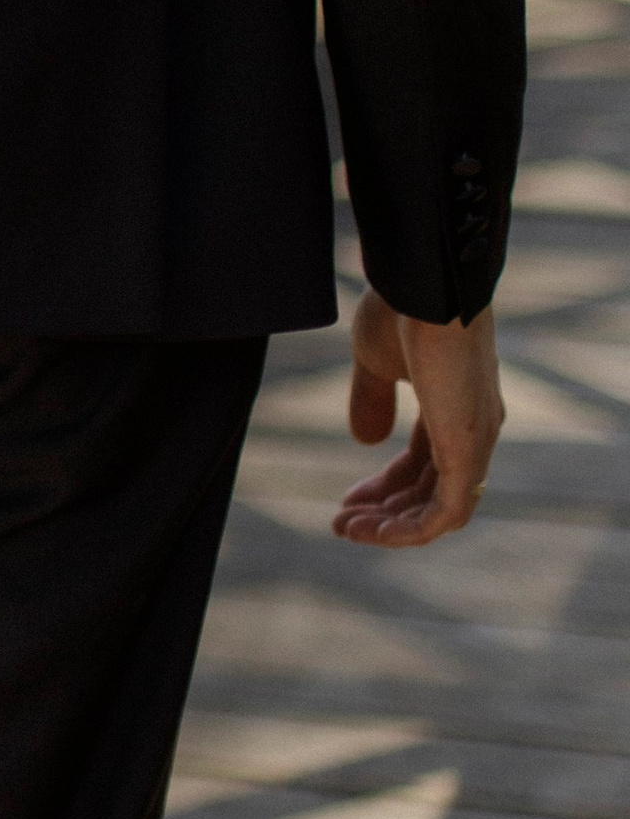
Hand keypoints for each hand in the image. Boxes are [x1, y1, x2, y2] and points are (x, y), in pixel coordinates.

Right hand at [332, 289, 502, 546]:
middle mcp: (474, 430)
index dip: (386, 485)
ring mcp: (475, 443)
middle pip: (430, 490)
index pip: (425, 461)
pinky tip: (373, 531)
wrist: (427, 287)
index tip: (347, 498)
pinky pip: (446, 513)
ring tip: (347, 529)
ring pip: (440, 511)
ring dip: (392, 527)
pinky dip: (410, 530)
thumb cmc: (403, 308)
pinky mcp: (468, 452)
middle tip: (342, 522)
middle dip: (385, 510)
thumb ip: (371, 398)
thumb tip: (364, 440)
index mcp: (456, 405)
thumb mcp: (375, 358)